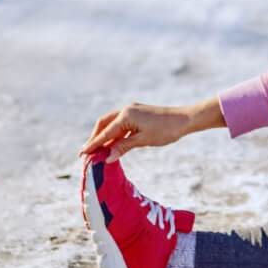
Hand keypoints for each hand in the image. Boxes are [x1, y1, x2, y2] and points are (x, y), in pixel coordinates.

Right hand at [79, 101, 199, 160]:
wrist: (185, 119)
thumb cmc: (165, 130)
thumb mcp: (143, 140)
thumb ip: (123, 147)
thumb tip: (107, 157)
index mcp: (125, 115)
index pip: (105, 132)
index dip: (93, 144)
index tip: (82, 154)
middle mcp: (126, 110)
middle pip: (104, 124)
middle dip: (95, 137)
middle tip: (87, 152)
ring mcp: (132, 110)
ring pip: (112, 123)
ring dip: (105, 136)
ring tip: (97, 150)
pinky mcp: (138, 114)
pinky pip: (122, 124)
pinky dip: (115, 134)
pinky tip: (113, 144)